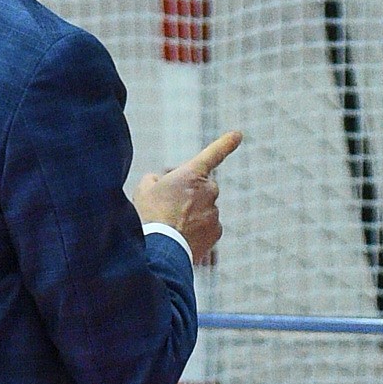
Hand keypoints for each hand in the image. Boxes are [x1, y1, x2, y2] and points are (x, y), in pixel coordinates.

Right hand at [135, 130, 242, 262]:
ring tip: (172, 226)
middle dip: (190, 195)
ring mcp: (214, 211)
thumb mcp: (144, 190)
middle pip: (202, 188)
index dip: (226, 143)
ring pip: (204, 209)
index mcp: (191, 174)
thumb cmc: (150, 216)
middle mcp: (208, 190)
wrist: (162, 249)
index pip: (212, 154)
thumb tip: (160, 183)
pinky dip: (197, 230)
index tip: (238, 135)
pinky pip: (208, 226)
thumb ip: (155, 180)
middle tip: (169, 209)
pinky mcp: (217, 230)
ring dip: (191, 214)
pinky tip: (182, 237)